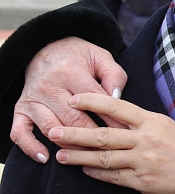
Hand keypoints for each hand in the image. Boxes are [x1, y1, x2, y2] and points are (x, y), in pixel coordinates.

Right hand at [10, 37, 128, 163]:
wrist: (47, 49)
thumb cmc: (79, 57)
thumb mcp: (100, 56)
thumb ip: (113, 75)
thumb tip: (117, 98)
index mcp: (70, 71)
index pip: (93, 99)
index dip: (109, 117)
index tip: (123, 131)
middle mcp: (48, 86)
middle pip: (72, 118)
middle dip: (92, 136)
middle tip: (108, 148)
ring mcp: (33, 99)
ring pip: (50, 128)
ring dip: (68, 145)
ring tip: (86, 156)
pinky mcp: (20, 109)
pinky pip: (19, 132)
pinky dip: (30, 146)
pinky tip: (46, 157)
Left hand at [50, 94, 174, 193]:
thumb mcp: (168, 128)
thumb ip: (143, 125)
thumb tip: (115, 120)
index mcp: (153, 121)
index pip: (117, 107)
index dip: (93, 101)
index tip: (74, 98)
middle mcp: (146, 140)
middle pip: (103, 135)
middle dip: (75, 133)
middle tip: (54, 130)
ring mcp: (143, 162)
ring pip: (102, 158)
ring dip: (78, 156)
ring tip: (60, 154)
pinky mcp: (142, 182)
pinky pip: (112, 176)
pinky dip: (95, 173)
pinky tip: (84, 169)